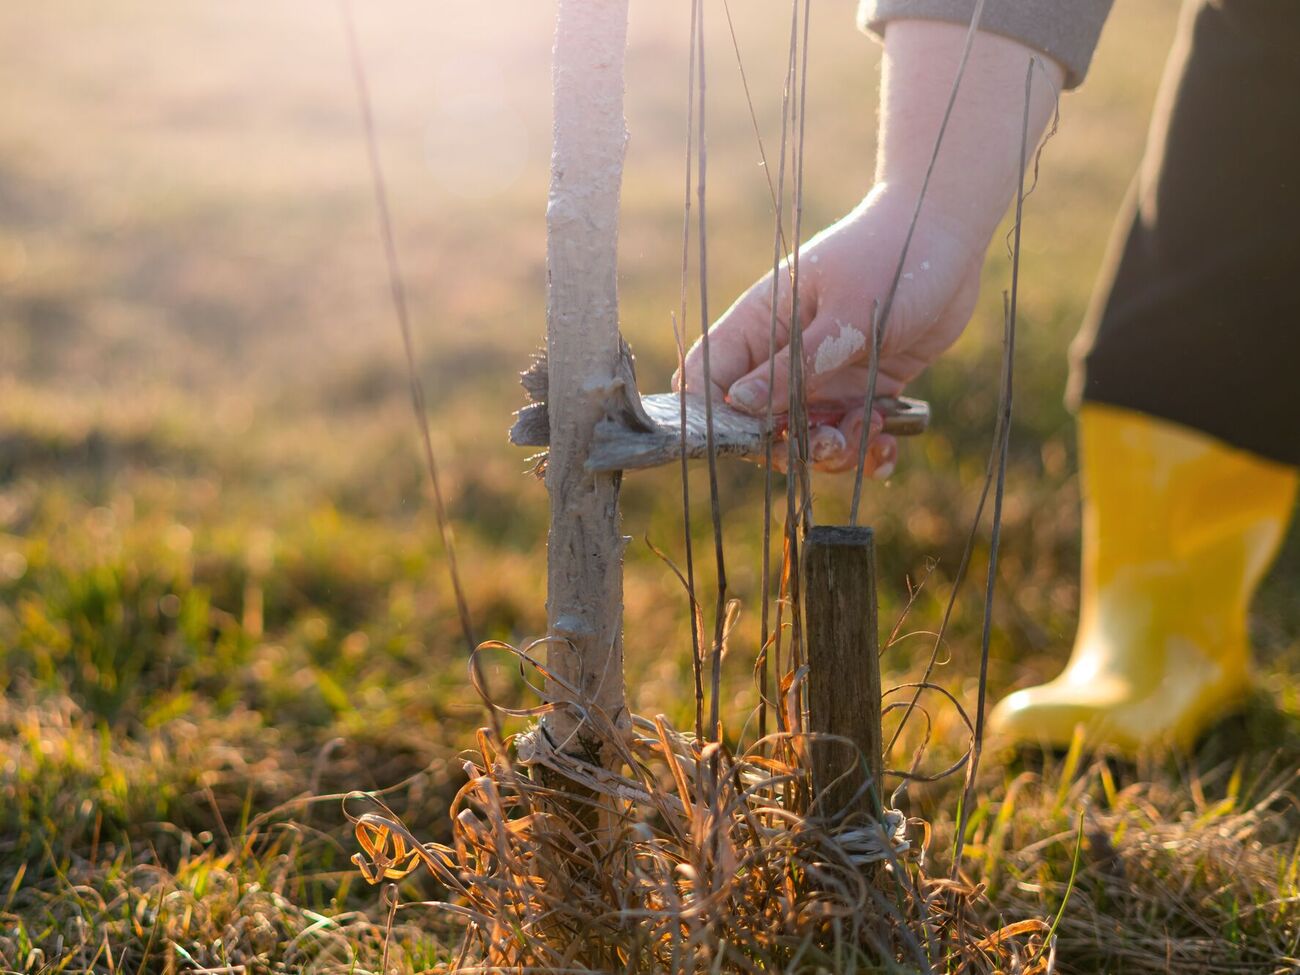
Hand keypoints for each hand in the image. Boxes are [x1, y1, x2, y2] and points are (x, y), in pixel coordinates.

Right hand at [676, 19, 1064, 475]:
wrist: (947, 233)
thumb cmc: (892, 259)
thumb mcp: (847, 317)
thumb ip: (796, 365)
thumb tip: (739, 405)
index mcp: (759, 324)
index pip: (706, 378)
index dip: (712, 417)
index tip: (749, 439)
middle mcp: (782, 356)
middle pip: (755, 424)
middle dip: (787, 447)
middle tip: (830, 442)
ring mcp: (821, 376)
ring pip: (804, 439)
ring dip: (834, 451)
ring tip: (871, 428)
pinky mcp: (860, 389)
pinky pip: (849, 438)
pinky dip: (866, 453)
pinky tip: (888, 443)